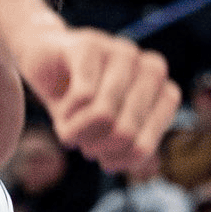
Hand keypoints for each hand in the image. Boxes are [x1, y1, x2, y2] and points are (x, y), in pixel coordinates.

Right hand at [11, 19, 178, 170]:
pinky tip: (61, 114)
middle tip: (82, 145)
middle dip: (96, 146)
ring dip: (79, 132)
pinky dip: (67, 114)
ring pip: (104, 114)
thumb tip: (144, 166)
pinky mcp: (90, 45)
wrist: (45, 57)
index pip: (144, 145)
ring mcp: (122, 53)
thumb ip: (131, 146)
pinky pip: (84, 95)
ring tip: (69, 132)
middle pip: (124, 132)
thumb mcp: (110, 127)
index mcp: (164, 91)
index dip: (116, 160)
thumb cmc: (79, 96)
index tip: (103, 161)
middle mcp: (151, 68)